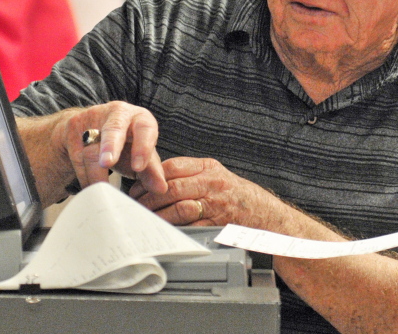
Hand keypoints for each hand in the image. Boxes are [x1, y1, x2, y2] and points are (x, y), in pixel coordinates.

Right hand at [54, 101, 166, 194]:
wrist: (91, 127)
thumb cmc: (125, 141)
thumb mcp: (140, 153)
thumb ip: (151, 171)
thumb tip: (161, 189)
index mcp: (140, 117)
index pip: (145, 128)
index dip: (143, 147)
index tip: (139, 168)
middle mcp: (117, 113)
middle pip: (114, 128)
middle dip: (111, 146)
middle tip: (107, 163)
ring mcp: (92, 119)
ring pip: (91, 149)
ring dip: (95, 174)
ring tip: (102, 192)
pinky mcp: (72, 129)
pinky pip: (76, 158)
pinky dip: (84, 177)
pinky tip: (91, 189)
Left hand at [129, 156, 284, 227]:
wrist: (265, 215)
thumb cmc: (236, 196)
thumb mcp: (216, 176)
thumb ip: (191, 175)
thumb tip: (157, 180)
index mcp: (209, 168)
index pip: (173, 166)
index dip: (151, 176)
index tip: (137, 185)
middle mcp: (212, 183)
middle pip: (172, 186)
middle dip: (148, 197)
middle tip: (133, 204)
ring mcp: (215, 204)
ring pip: (178, 206)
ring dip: (156, 214)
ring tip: (143, 218)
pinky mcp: (216, 224)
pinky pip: (189, 226)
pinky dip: (172, 229)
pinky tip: (160, 231)